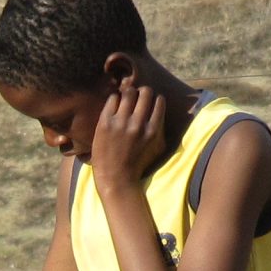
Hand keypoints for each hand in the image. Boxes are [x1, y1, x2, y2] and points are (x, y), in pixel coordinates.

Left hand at [87, 77, 164, 192]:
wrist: (116, 178)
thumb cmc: (138, 164)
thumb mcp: (157, 148)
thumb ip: (162, 129)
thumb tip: (165, 111)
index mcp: (153, 130)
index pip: (159, 100)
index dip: (154, 99)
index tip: (149, 102)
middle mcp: (139, 124)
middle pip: (145, 92)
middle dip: (142, 92)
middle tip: (137, 98)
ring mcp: (121, 123)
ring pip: (129, 92)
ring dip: (128, 93)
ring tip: (125, 99)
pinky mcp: (105, 123)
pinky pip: (113, 98)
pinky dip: (115, 99)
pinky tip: (115, 106)